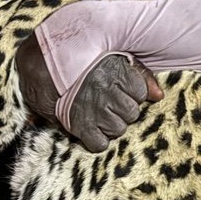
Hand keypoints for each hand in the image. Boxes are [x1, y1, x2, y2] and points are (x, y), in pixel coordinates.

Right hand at [15, 33, 162, 152]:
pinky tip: (90, 126)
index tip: (117, 87)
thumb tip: (158, 96)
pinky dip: (96, 139)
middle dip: (121, 109)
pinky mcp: (80, 127)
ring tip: (96, 111)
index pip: (140, 94)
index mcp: (118, 73)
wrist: (42, 61)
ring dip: (110, 123)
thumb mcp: (114, 55)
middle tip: (105, 99)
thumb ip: (140, 74)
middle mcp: (108, 93)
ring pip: (118, 129)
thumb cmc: (80, 57)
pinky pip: (99, 144)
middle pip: (131, 114)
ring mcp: (94, 111)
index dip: (130, 92)